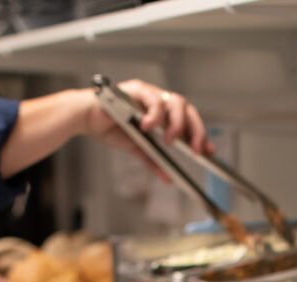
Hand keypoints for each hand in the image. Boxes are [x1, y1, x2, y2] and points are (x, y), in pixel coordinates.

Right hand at [85, 79, 213, 181]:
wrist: (86, 118)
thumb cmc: (109, 127)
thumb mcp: (137, 149)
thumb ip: (153, 160)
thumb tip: (168, 177)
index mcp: (162, 114)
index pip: (187, 121)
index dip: (200, 134)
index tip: (210, 151)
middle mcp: (158, 101)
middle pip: (186, 110)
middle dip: (195, 130)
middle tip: (197, 150)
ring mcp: (148, 94)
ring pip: (174, 102)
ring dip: (176, 123)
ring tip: (170, 140)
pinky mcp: (135, 89)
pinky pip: (151, 98)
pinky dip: (153, 113)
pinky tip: (148, 126)